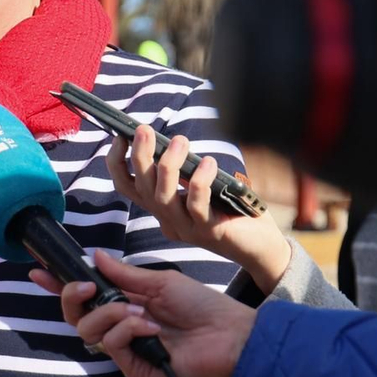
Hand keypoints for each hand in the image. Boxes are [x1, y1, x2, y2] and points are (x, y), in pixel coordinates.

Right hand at [31, 249, 254, 376]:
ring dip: (111, 314)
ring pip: (88, 331)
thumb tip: (96, 256)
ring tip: (141, 312)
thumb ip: (124, 274)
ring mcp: (126, 351)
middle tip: (87, 285)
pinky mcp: (134, 370)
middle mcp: (120, 329)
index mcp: (125, 306)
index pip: (85, 298)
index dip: (60, 286)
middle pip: (76, 317)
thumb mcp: (159, 282)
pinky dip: (128, 330)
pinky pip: (111, 345)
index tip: (39, 272)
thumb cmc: (202, 306)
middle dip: (73, 296)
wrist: (229, 333)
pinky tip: (152, 329)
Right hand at [110, 125, 293, 293]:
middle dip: (140, 157)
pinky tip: (207, 163)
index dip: (117, 163)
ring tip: (180, 141)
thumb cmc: (232, 209)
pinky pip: (196, 205)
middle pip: (142, 189)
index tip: (121, 138)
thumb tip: (172, 141)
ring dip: (168, 165)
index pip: (128, 187)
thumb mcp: (202, 186)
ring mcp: (187, 228)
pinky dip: (199, 181)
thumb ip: (186, 170)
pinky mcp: (209, 232)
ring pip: (163, 198)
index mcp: (161, 208)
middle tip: (145, 130)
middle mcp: (168, 220)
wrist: (259, 247)